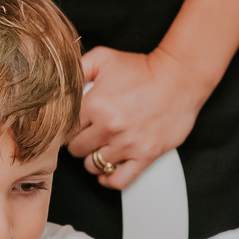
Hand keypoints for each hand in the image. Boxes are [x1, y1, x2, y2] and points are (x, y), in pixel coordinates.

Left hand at [67, 46, 206, 188]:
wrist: (179, 79)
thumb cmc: (143, 69)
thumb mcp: (104, 58)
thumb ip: (77, 69)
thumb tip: (60, 83)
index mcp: (95, 105)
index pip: (66, 128)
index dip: (68, 127)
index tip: (74, 125)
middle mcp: (109, 128)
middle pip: (77, 149)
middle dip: (78, 142)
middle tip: (86, 135)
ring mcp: (128, 144)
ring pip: (94, 165)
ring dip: (93, 158)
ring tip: (99, 148)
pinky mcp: (145, 156)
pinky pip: (119, 180)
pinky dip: (108, 179)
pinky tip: (106, 172)